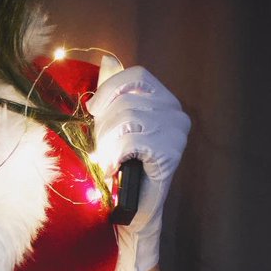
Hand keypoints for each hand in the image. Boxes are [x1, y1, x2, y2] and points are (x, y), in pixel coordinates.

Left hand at [86, 58, 190, 270]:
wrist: (130, 211)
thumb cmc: (119, 167)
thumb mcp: (112, 124)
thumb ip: (112, 94)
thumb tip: (107, 59)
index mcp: (164, 101)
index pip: (137, 75)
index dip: (109, 89)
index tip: (93, 110)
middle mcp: (176, 113)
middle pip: (127, 100)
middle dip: (104, 126)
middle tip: (103, 149)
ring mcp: (177, 133)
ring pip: (127, 119)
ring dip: (108, 143)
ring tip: (110, 160)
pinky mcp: (171, 153)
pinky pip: (132, 141)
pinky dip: (116, 155)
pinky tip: (115, 168)